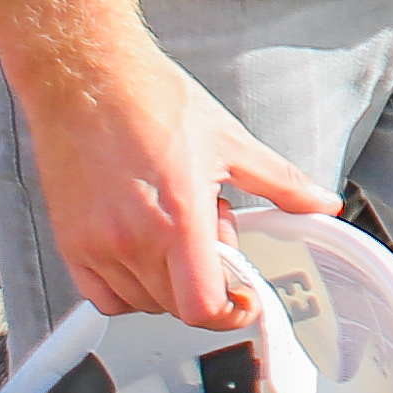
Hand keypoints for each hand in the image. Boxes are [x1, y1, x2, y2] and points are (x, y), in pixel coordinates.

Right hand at [10, 41, 327, 326]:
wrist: (91, 79)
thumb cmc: (153, 103)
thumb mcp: (232, 142)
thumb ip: (283, 183)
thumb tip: (321, 203)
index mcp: (178, 218)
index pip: (202, 307)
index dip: (230, 313)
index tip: (243, 299)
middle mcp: (133, 239)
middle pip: (176, 306)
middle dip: (206, 283)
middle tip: (212, 238)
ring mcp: (96, 245)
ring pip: (141, 303)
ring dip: (168, 286)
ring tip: (176, 231)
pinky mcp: (70, 243)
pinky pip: (101, 297)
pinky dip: (128, 289)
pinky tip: (144, 251)